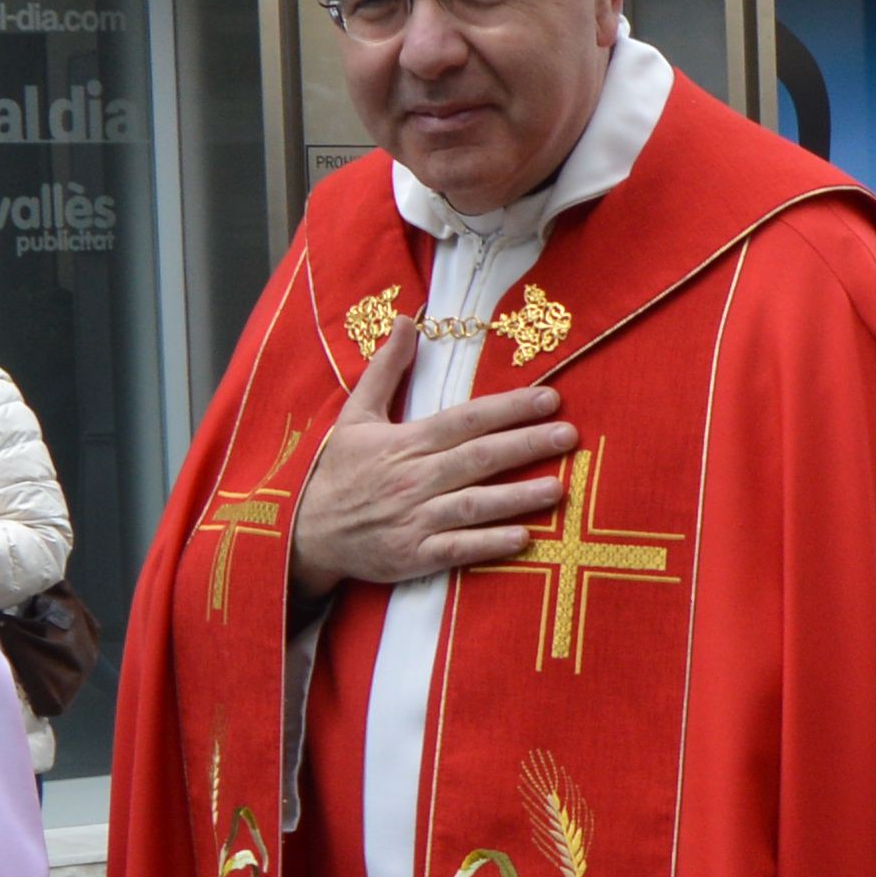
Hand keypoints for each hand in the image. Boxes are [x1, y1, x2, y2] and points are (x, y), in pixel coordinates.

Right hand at [291, 330, 577, 606]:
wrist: (306, 532)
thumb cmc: (337, 472)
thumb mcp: (355, 415)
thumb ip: (386, 369)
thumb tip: (406, 321)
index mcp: (406, 441)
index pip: (466, 420)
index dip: (509, 408)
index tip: (549, 399)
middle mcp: (415, 478)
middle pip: (479, 457)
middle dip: (527, 444)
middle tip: (569, 436)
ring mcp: (415, 519)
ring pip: (475, 504)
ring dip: (518, 496)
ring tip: (558, 487)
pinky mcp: (413, 555)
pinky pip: (457, 549)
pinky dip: (490, 544)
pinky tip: (524, 538)